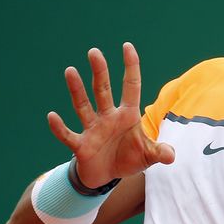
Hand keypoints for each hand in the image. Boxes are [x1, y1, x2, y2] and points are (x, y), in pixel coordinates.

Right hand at [47, 42, 174, 188]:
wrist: (107, 176)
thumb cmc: (129, 159)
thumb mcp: (148, 155)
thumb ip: (160, 152)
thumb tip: (171, 156)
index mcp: (127, 115)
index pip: (130, 86)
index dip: (130, 67)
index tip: (127, 46)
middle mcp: (108, 117)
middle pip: (103, 90)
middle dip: (100, 72)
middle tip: (94, 52)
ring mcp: (93, 130)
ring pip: (83, 106)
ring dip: (77, 90)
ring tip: (70, 70)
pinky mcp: (81, 146)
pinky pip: (68, 135)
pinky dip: (60, 128)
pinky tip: (52, 116)